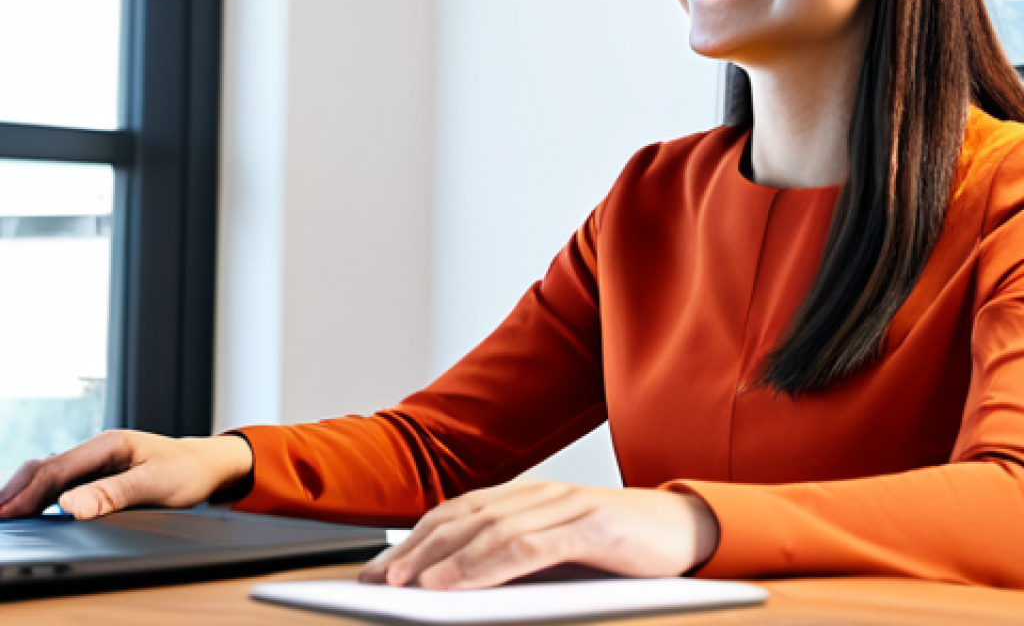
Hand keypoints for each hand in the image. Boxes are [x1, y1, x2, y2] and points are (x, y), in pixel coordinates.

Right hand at [0, 430, 253, 519]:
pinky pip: (62, 482)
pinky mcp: (100, 473)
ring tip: (4, 514)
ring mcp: (98, 460)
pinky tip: (28, 510)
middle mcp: (99, 448)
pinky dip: (39, 495)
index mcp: (109, 444)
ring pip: (50, 474)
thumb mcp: (154, 484)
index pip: (56, 470)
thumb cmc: (187, 472)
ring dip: (24, 492)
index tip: (4, 515)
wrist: (208, 466)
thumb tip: (69, 505)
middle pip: (45, 468)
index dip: (26, 494)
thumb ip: (112, 493)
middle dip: (15, 491)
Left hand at [359, 480, 718, 589]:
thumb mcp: (560, 552)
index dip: (416, 537)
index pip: (460, 511)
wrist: (688, 531)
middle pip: (465, 517)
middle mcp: (541, 492)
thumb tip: (455, 584)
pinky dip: (487, 565)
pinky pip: (528, 546)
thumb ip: (517, 557)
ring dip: (444, 559)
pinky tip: (460, 584)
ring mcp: (566, 504)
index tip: (378, 569)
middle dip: (417, 550)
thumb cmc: (620, 550)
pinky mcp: (591, 525)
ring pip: (490, 530)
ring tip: (408, 586)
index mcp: (529, 494)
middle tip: (379, 581)